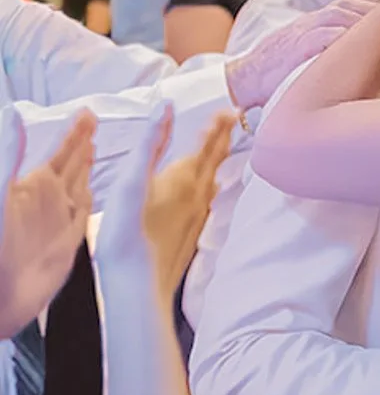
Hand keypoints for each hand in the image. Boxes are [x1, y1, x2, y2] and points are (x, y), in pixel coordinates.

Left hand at [0, 107, 93, 337]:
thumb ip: (8, 157)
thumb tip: (13, 114)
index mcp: (33, 186)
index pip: (59, 150)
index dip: (73, 131)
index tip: (87, 111)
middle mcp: (46, 200)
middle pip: (70, 164)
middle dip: (81, 142)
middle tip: (96, 120)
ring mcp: (56, 222)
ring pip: (76, 186)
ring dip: (85, 167)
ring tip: (95, 147)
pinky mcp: (66, 245)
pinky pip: (81, 216)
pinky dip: (88, 202)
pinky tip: (90, 192)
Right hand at [95, 106, 233, 295]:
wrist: (137, 288)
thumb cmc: (128, 233)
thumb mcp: (132, 179)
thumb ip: (150, 141)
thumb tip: (165, 106)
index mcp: (185, 177)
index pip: (208, 143)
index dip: (219, 124)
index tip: (232, 109)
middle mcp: (198, 194)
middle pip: (216, 160)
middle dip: (224, 139)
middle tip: (235, 122)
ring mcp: (197, 216)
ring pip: (214, 180)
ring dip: (220, 161)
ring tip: (224, 150)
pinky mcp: (191, 235)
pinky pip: (208, 202)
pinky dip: (212, 186)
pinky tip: (209, 193)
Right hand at [225, 0, 379, 110]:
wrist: (241, 80)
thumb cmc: (275, 69)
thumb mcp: (304, 49)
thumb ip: (327, 44)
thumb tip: (356, 49)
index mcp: (314, 22)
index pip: (348, 3)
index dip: (373, 2)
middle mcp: (310, 23)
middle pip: (348, 5)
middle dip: (375, 6)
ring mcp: (302, 35)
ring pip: (337, 16)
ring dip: (363, 18)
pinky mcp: (294, 50)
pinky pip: (320, 37)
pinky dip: (340, 36)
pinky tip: (358, 40)